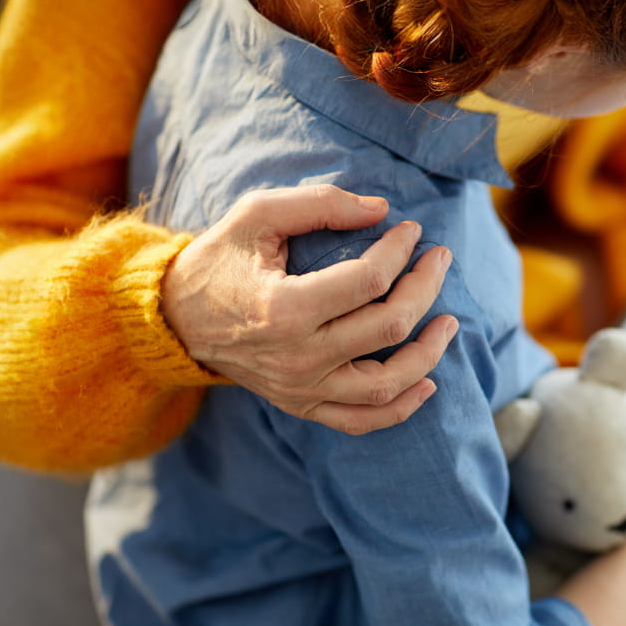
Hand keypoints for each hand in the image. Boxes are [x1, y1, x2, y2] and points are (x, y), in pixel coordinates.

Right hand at [162, 185, 457, 434]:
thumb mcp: (258, 214)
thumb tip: (381, 210)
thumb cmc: (220, 259)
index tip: (411, 229)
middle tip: (439, 258)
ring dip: (428, 353)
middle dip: (425, 286)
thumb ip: (320, 205)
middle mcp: (297, 357)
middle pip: (388, 327)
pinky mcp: (301, 406)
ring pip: (386, 384)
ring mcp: (300, 389)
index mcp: (285, 307)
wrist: (176, 317)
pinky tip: (427, 382)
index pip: (370, 279)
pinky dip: (401, 408)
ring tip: (449, 322)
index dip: (401, 250)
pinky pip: (361, 421)